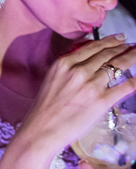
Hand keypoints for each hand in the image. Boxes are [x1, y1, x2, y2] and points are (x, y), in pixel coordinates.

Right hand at [18, 37, 135, 153]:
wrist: (41, 130)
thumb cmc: (44, 108)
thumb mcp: (52, 79)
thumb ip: (68, 68)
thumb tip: (87, 62)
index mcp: (63, 63)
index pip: (93, 47)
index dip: (110, 41)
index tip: (120, 38)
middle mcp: (78, 70)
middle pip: (107, 54)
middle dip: (124, 48)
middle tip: (133, 46)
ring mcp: (91, 85)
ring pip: (118, 65)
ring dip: (132, 58)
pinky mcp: (102, 101)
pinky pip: (125, 86)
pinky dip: (135, 80)